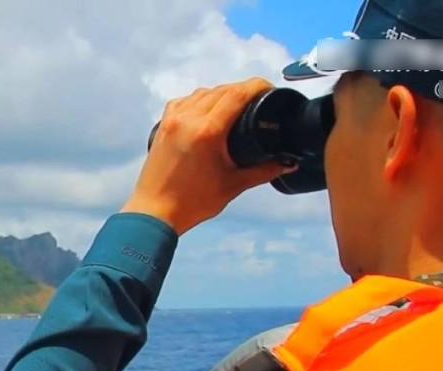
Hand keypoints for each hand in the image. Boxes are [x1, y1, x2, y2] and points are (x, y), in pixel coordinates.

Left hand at [121, 77, 296, 234]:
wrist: (154, 212)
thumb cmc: (193, 202)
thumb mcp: (234, 185)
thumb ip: (263, 171)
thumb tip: (288, 163)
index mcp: (207, 131)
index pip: (237, 94)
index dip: (257, 86)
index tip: (269, 87)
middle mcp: (188, 119)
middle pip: (221, 90)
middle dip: (242, 90)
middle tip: (257, 99)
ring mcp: (172, 120)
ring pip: (202, 93)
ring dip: (221, 93)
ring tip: (235, 105)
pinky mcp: (162, 125)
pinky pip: (184, 101)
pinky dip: (199, 100)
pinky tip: (207, 110)